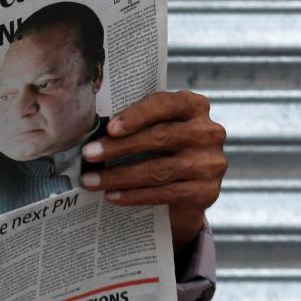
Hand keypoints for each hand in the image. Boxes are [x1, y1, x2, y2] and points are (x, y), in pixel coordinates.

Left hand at [79, 90, 225, 249]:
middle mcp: (208, 132)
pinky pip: (165, 193)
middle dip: (119, 147)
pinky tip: (112, 196)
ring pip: (159, 170)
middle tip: (89, 155)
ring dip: (120, 176)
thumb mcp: (158, 125)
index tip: (109, 128)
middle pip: (159, 137)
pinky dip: (134, 195)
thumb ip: (138, 121)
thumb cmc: (165, 146)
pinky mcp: (208, 191)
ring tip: (92, 180)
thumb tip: (94, 130)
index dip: (136, 115)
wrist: (191, 185)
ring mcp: (211, 163)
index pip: (165, 104)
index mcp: (195, 106)